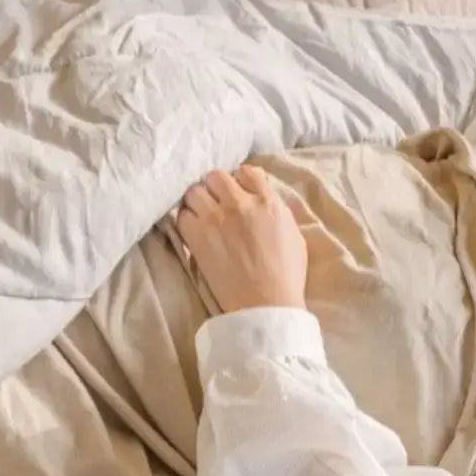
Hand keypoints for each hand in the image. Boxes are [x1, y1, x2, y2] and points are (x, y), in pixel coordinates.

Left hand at [177, 166, 307, 312]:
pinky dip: (186, 220)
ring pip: (194, 191)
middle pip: (215, 176)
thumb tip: (264, 198)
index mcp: (268, 201)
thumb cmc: (286, 275)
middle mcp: (240, 203)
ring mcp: (216, 218)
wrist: (266, 304)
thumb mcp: (293, 234)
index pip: (247, 171)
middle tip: (217, 203)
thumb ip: (277, 210)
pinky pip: (181, 215)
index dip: (240, 181)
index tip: (238, 194)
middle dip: (215, 187)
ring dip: (198, 201)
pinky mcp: (197, 237)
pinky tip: (194, 231)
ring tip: (202, 215)